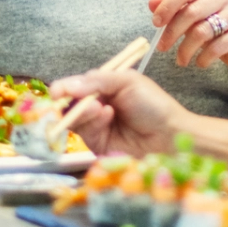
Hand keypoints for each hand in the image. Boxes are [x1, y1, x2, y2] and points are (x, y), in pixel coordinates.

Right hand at [50, 69, 193, 157]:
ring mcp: (97, 126)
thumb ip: (98, 81)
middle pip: (70, 104)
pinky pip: (85, 133)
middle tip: (72, 98)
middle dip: (70, 101)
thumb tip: (68, 86)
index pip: (76, 86)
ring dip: (83, 111)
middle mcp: (97, 106)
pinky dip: (93, 123)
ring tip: (100, 107)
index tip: (57, 91)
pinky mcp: (99, 144)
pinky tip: (107, 116)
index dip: (64, 88)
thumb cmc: (153, 104)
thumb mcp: (127, 82)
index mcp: (103, 88)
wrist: (170, 135)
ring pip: (75, 119)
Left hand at [149, 0, 227, 78]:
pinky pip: (216, 47)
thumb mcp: (193, 16)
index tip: (155, 24)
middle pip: (191, 11)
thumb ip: (174, 7)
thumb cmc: (217, 28)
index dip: (167, 7)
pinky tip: (200, 62)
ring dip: (185, 49)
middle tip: (162, 47)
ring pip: (202, 31)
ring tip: (181, 60)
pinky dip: (203, 58)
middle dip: (172, 32)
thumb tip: (152, 2)